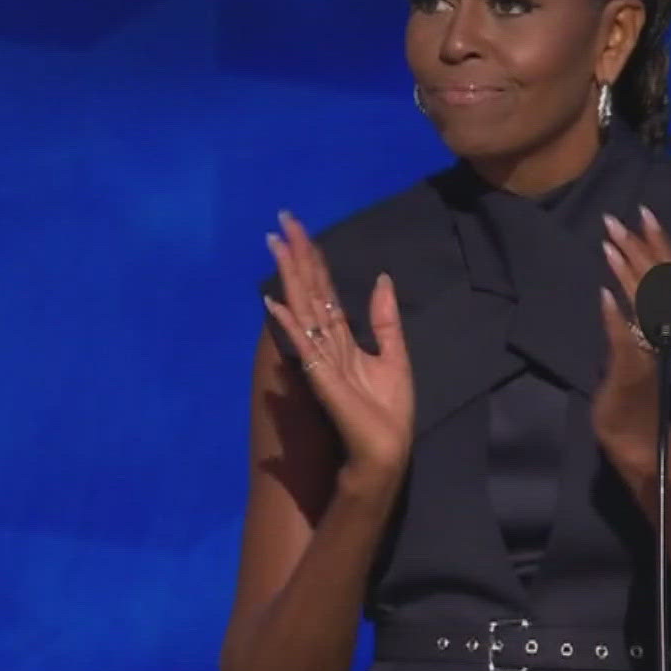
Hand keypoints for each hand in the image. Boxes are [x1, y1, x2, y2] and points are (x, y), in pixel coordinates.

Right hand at [263, 210, 414, 476]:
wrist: (386, 450)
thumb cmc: (388, 412)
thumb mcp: (395, 356)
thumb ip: (385, 320)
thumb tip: (382, 279)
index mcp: (342, 341)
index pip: (324, 293)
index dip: (315, 261)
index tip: (302, 231)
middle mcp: (325, 344)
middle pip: (309, 292)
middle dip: (297, 256)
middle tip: (283, 220)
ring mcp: (320, 359)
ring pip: (303, 309)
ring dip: (289, 276)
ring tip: (275, 243)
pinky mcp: (322, 377)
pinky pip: (303, 345)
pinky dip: (289, 323)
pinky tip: (275, 301)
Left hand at [592, 205, 670, 465]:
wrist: (641, 445)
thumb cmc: (633, 401)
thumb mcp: (632, 353)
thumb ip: (629, 324)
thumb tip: (617, 292)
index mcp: (665, 327)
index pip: (666, 276)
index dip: (657, 243)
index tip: (644, 212)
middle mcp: (662, 335)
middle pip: (655, 282)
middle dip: (635, 247)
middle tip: (614, 219)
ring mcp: (648, 353)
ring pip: (643, 304)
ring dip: (626, 271)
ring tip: (607, 242)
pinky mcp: (631, 373)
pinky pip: (625, 341)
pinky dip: (615, 318)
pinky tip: (603, 295)